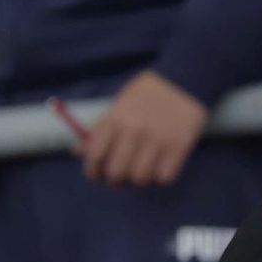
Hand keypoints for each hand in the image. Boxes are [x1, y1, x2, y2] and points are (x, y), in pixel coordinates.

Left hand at [81, 70, 207, 186]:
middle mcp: (135, 130)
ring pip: (141, 179)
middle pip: (116, 173)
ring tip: (142, 171)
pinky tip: (161, 166)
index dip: (93, 172)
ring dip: (140, 180)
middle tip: (121, 178)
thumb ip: (100, 129)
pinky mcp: (180, 146)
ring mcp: (158, 139)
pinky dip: (161, 177)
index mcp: (116, 118)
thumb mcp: (119, 105)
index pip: (95, 156)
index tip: (97, 176)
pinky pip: (164, 178)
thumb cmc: (146, 96)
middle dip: (116, 180)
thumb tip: (77, 153)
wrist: (184, 80)